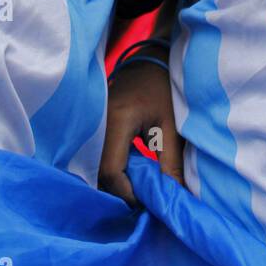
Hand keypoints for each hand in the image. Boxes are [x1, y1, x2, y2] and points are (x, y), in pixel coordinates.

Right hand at [98, 57, 183, 205]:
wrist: (150, 61)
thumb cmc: (165, 89)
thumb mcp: (172, 127)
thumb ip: (171, 164)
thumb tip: (174, 200)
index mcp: (117, 120)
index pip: (112, 171)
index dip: (129, 194)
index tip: (150, 204)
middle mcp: (96, 125)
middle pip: (99, 174)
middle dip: (122, 194)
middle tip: (146, 204)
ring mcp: (91, 127)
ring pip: (96, 170)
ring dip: (117, 186)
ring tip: (141, 193)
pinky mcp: (92, 130)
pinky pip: (97, 160)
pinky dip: (114, 175)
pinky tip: (131, 180)